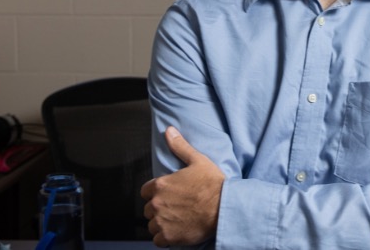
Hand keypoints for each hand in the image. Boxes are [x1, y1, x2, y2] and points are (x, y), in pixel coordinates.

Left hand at [141, 126, 225, 246]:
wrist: (224, 208)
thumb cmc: (213, 184)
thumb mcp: (198, 160)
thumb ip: (180, 146)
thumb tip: (169, 131)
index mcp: (161, 184)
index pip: (145, 191)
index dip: (156, 193)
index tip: (167, 195)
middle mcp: (158, 203)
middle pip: (148, 209)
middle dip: (158, 208)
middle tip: (174, 208)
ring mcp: (162, 221)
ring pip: (152, 225)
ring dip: (161, 224)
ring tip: (176, 220)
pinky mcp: (169, 237)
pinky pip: (158, 240)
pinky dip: (165, 238)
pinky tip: (177, 232)